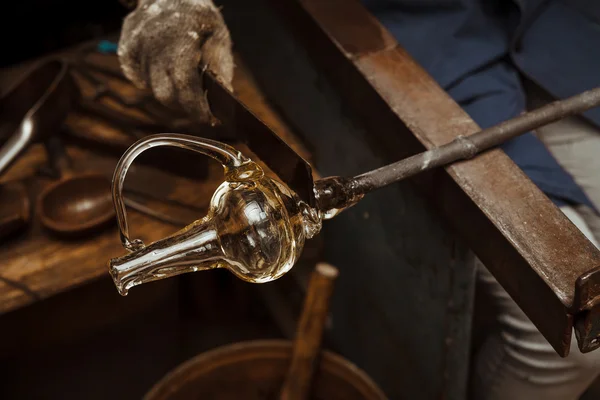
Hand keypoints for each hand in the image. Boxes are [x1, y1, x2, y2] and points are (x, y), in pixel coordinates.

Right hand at [117, 0, 233, 122]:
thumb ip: (221, 66)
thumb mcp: (218, 35)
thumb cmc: (198, 15)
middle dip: (183, 106)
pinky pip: (138, 78)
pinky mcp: (126, 49)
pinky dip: (151, 82)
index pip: (185, 86)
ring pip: (151, 88)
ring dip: (168, 92)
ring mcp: (137, 47)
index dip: (196, 107)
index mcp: (181, 41)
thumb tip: (224, 98)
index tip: (208, 118)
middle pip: (165, 94)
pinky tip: (163, 73)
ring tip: (182, 83)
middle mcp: (154, 45)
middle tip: (197, 106)